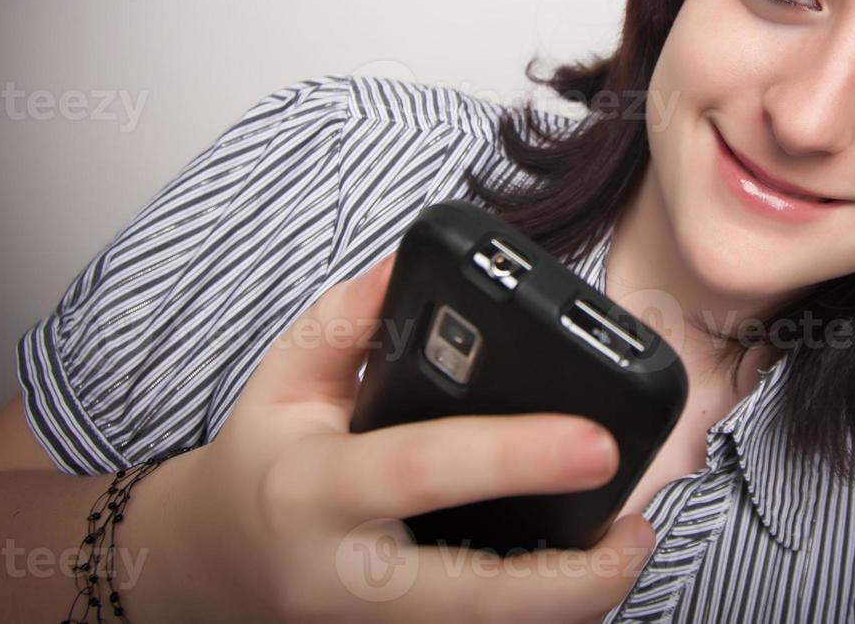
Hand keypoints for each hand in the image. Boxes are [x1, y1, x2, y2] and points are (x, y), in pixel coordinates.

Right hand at [149, 251, 654, 622]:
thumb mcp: (283, 380)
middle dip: (577, 578)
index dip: (515, 457)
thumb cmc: (262, 464)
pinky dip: (544, 615)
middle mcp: (349, 579)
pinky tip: (578, 573)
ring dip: (575, 601)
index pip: (423, 470)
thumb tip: (409, 265)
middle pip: (481, 600)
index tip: (596, 440)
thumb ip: (348, 320)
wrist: (214, 567)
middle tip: (640, 527)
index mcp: (317, 492)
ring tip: (625, 544)